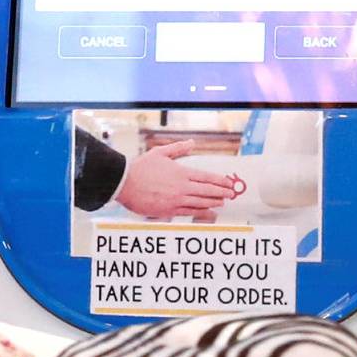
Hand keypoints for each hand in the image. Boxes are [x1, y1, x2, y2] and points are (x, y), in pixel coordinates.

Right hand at [112, 140, 238, 220]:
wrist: (125, 183)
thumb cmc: (141, 168)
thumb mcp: (160, 153)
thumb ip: (178, 148)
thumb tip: (191, 143)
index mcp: (181, 172)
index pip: (206, 177)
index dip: (219, 181)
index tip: (228, 183)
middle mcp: (181, 187)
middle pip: (207, 191)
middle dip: (221, 192)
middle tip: (231, 193)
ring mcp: (176, 200)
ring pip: (201, 203)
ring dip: (214, 202)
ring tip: (223, 202)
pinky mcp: (169, 211)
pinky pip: (190, 212)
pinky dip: (202, 212)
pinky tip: (209, 212)